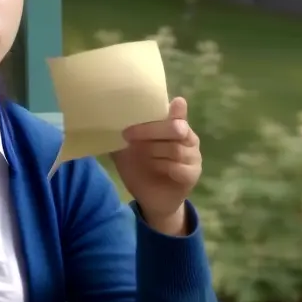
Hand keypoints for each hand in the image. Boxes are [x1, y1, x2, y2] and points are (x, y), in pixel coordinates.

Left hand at [111, 97, 201, 234]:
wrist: (150, 199)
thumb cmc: (139, 169)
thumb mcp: (127, 150)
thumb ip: (125, 134)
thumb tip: (109, 118)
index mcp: (174, 126)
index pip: (178, 113)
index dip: (174, 109)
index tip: (173, 102)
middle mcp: (187, 138)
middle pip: (176, 128)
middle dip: (150, 130)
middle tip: (128, 134)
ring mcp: (192, 156)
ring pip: (175, 148)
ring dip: (153, 151)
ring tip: (140, 156)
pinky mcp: (192, 174)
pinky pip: (178, 167)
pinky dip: (163, 167)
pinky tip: (153, 168)